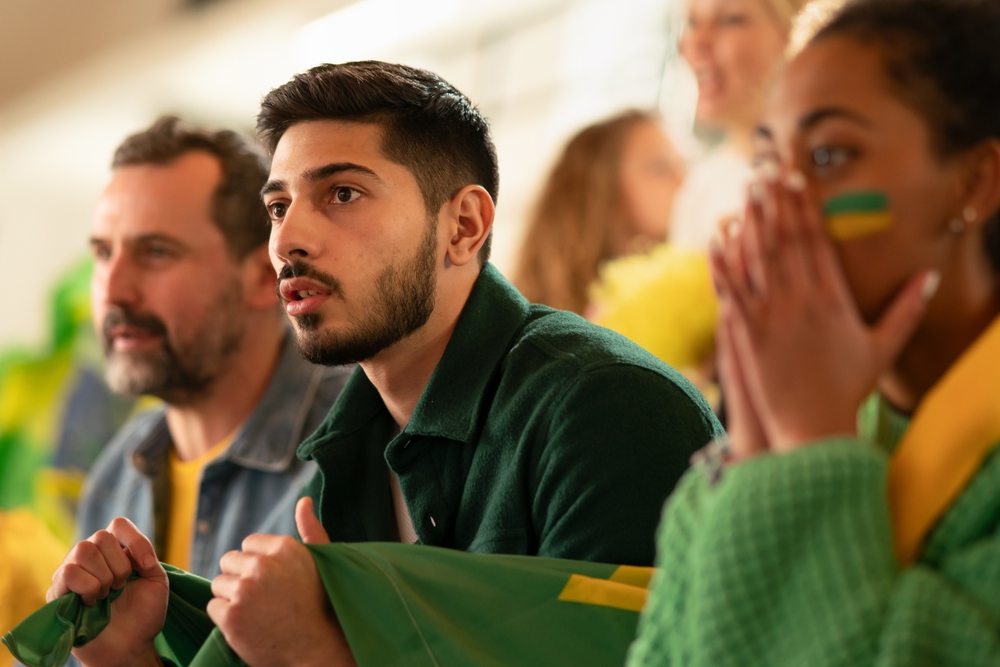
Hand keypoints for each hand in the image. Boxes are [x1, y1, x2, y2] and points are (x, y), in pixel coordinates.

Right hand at [47, 517, 166, 666]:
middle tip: (121, 586)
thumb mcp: (156, 582)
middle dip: (119, 566)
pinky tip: (91, 603)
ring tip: (106, 595)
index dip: (135, 540)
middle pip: (101, 537)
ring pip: (82, 551)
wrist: (129, 646)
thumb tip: (134, 551)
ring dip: (103, 577)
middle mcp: (91, 556)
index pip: (119, 524)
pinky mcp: (57, 591)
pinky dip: (87, 587)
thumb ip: (148, 558)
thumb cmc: (143, 614)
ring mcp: (72, 571)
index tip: (146, 565)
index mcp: (116, 550)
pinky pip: (68, 572)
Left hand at [208, 497, 355, 666]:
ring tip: (256, 613)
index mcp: (284, 548)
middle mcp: (263, 566)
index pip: (249, 545)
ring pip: (219, 585)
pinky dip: (226, 619)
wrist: (316, 650)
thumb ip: (310, 529)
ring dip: (232, 598)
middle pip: (230, 561)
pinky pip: (214, 607)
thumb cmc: (321, 606)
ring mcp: (245, 591)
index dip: (257, 564)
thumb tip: (303, 501)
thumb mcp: (320, 562)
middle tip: (261, 599)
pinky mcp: (231, 616)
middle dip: (240, 578)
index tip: (271, 582)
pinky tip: (248, 625)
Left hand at [711, 169, 936, 450]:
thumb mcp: (882, 348)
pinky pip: (731, 289)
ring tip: (745, 191)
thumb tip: (929, 276)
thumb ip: (906, 309)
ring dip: (750, 220)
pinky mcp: (745, 334)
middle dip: (776, 202)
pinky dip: (723, 261)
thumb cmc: (847, 390)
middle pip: (785, 240)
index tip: (797, 180)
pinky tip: (716, 236)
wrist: (812, 428)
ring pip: (757, 258)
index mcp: (833, 300)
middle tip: (766, 170)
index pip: (816, 242)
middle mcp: (801, 302)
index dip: (804, 207)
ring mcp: (770, 316)